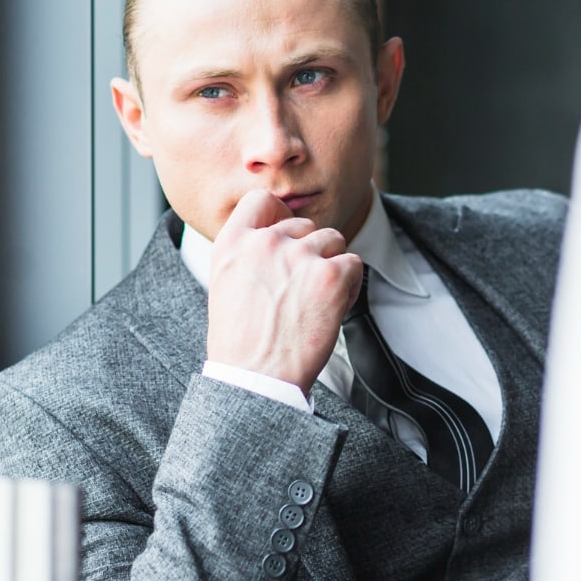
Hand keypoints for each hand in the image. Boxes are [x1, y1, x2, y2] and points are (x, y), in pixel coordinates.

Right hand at [205, 190, 362, 395]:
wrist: (256, 380)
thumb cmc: (241, 344)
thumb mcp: (226, 285)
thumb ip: (248, 255)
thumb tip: (276, 235)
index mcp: (232, 244)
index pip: (261, 200)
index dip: (279, 214)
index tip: (287, 234)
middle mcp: (265, 242)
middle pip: (305, 225)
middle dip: (310, 252)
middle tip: (302, 290)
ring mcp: (299, 255)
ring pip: (333, 240)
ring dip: (332, 266)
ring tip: (317, 301)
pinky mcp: (331, 275)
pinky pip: (354, 263)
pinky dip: (350, 285)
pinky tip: (334, 309)